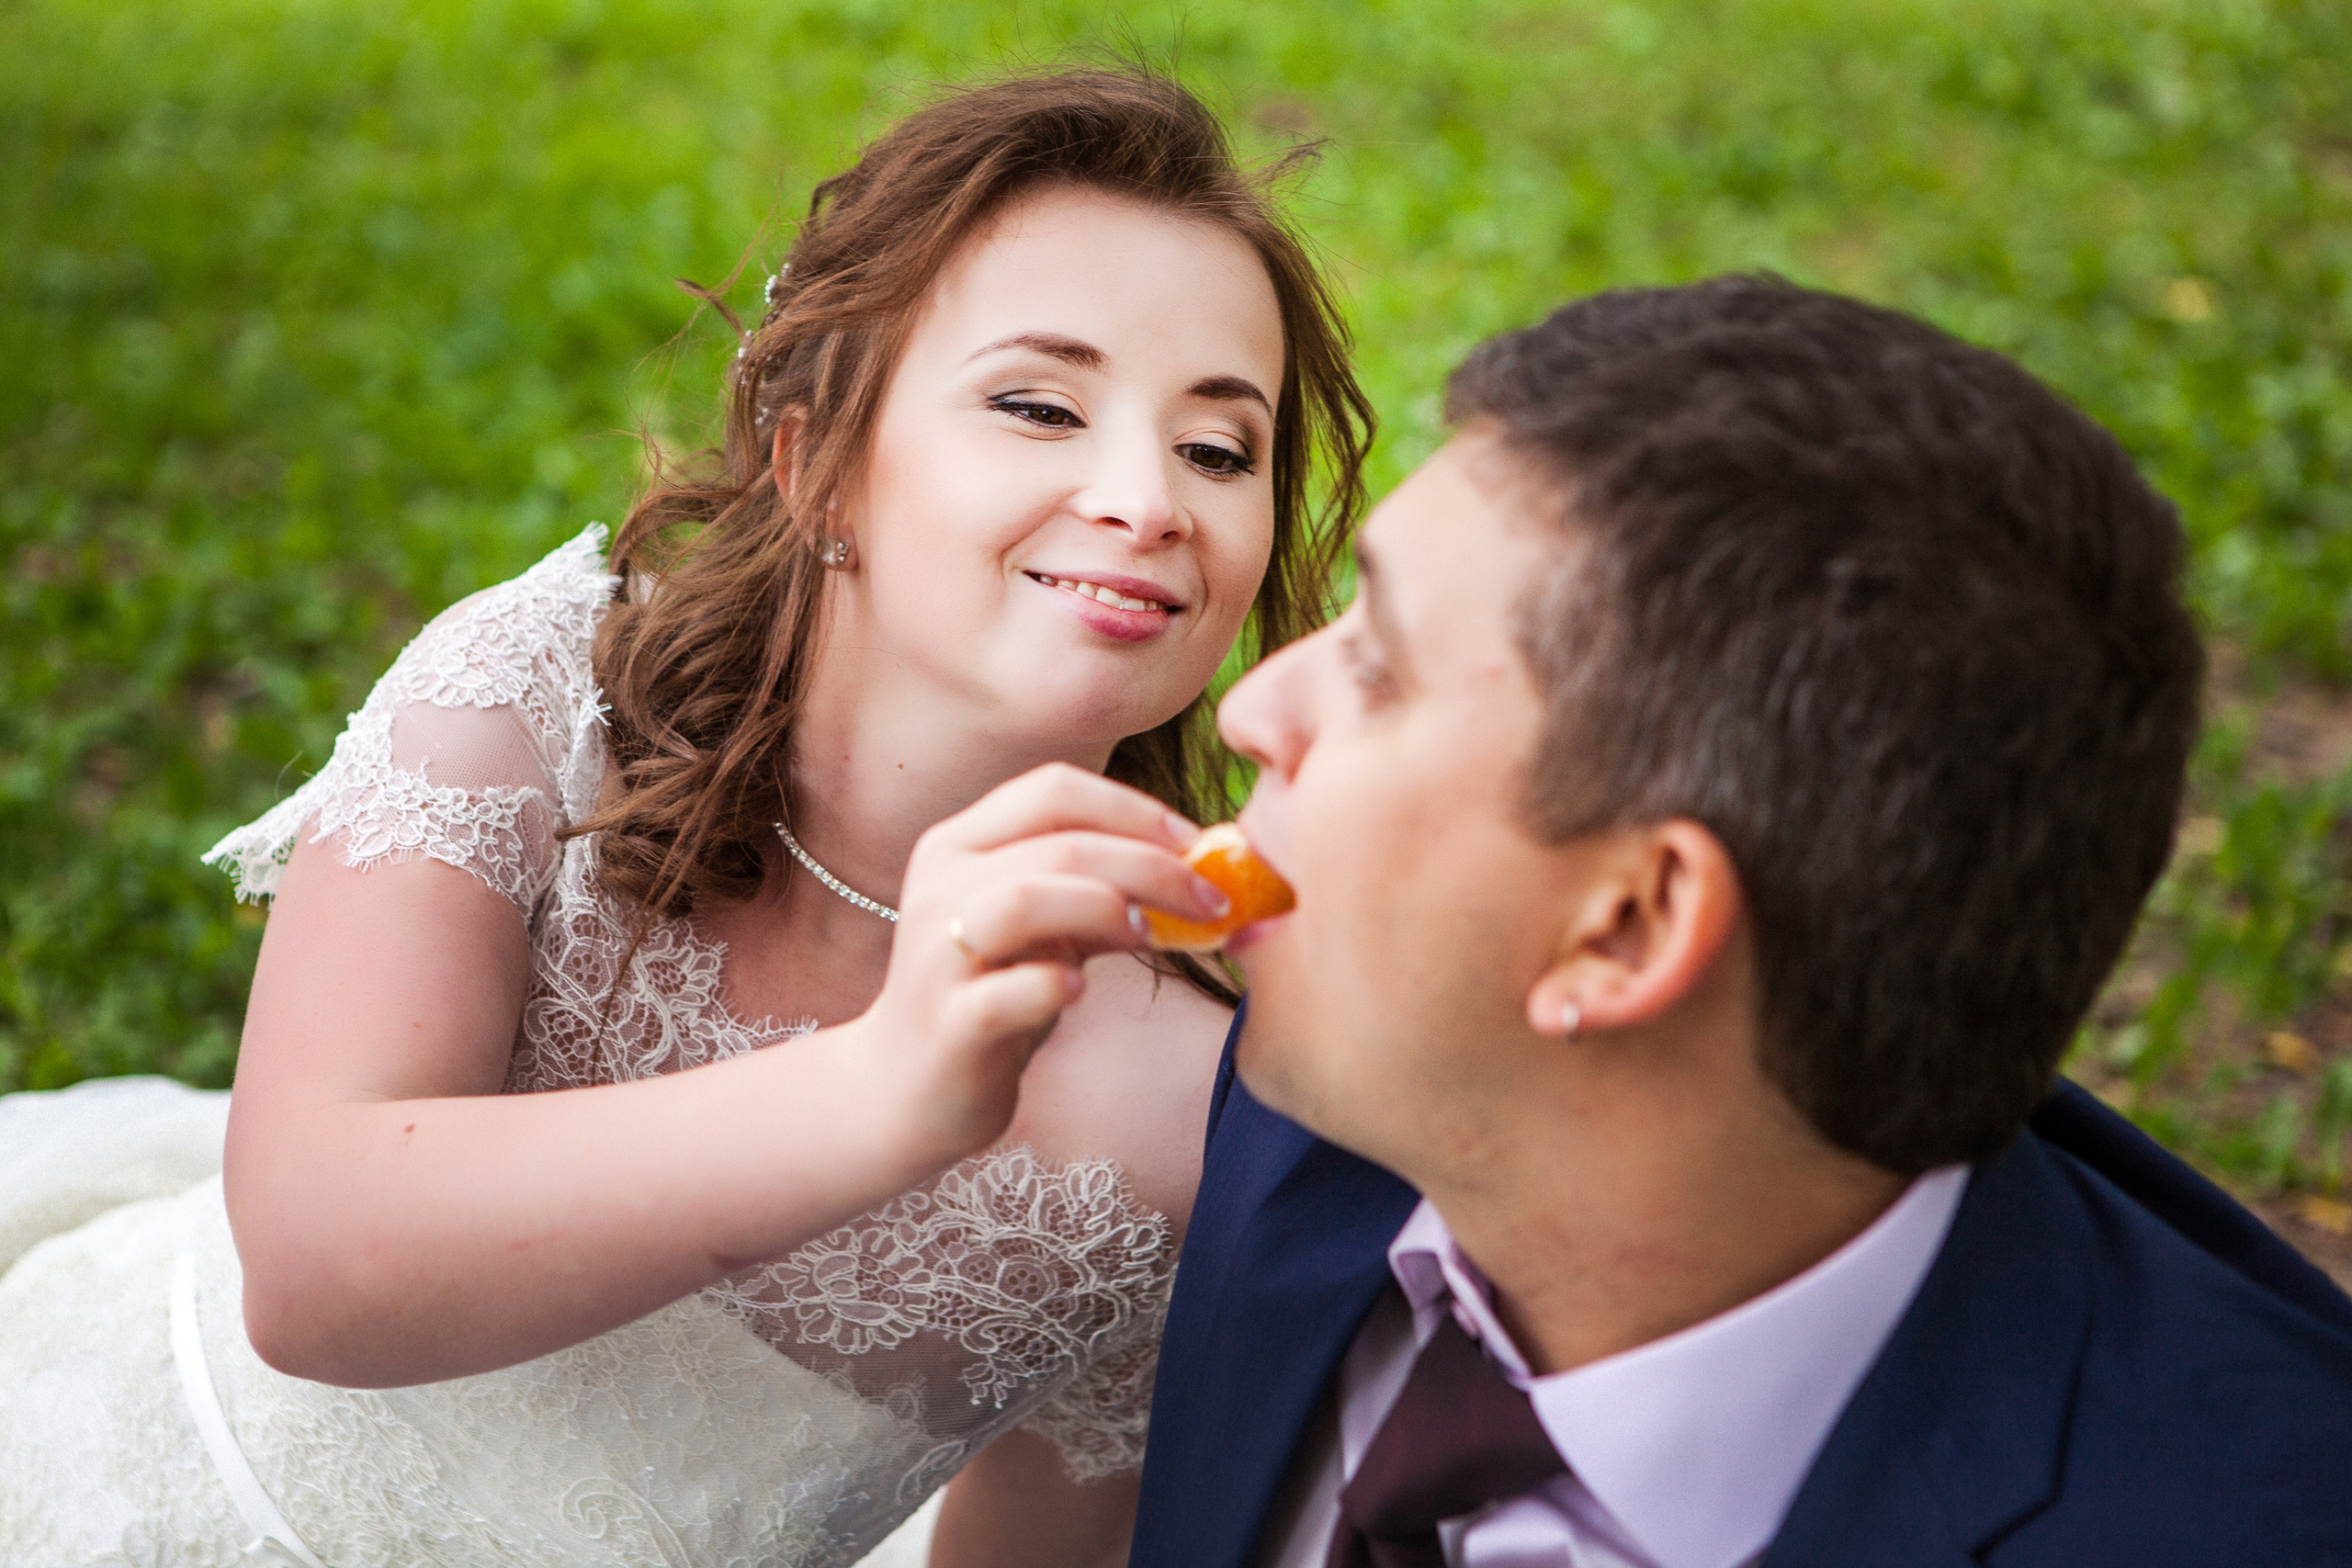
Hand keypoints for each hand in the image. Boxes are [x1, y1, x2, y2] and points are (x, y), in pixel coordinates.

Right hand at [843, 763, 1233, 1171]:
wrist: (904, 1089)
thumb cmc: (991, 994)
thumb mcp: (1045, 930)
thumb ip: (1101, 892)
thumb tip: (1198, 871)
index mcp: (960, 844)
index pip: (1054, 789)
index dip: (1136, 809)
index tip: (1199, 845)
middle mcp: (939, 886)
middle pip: (1059, 843)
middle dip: (1151, 865)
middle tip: (1213, 901)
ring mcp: (935, 956)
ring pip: (1024, 899)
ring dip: (1105, 909)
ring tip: (1150, 936)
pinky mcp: (945, 1025)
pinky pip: (1002, 993)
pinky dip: (1053, 985)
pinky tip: (1081, 990)